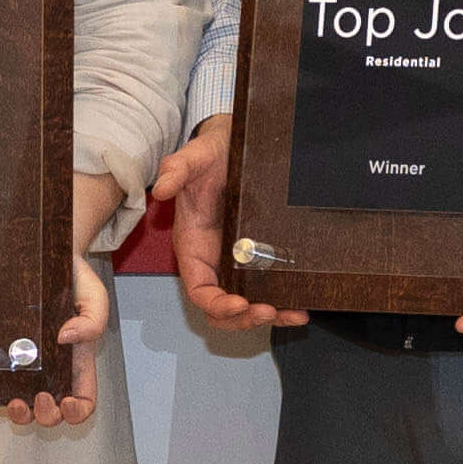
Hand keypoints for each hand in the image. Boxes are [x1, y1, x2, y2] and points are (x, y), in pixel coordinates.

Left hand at [5, 249, 110, 428]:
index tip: (65, 402)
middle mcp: (50, 368)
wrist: (49, 256)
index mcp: (76, 362)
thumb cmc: (75, 280)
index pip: (82, 399)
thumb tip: (65, 337)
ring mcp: (24, 364)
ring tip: (13, 402)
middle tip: (39, 398)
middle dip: (45, 415)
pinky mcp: (0, 354)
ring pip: (21, 404)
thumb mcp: (95, 299)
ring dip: (17, 414)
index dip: (76, 411)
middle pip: (50, 410)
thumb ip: (92, 322)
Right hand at [154, 116, 305, 334]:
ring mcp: (237, 261)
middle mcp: (213, 260)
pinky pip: (267, 289)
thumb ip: (176, 170)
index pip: (199, 290)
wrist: (232, 145)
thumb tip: (162, 188)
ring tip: (292, 314)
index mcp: (193, 246)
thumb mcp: (194, 157)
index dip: (217, 304)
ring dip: (268, 316)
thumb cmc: (210, 155)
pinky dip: (283, 304)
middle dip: (243, 318)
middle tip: (269, 311)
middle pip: (222, 308)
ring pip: (246, 305)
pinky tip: (300, 307)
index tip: (239, 303)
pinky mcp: (258, 257)